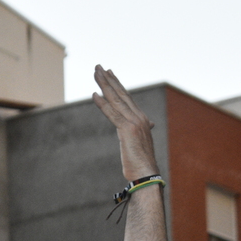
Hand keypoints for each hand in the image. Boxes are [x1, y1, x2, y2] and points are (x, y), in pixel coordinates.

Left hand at [91, 65, 159, 182]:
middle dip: (109, 79)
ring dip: (104, 85)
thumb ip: (136, 133)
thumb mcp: (138, 144)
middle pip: (121, 94)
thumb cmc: (141, 162)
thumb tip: (142, 129)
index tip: (109, 73)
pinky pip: (112, 114)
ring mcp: (134, 122)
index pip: (126, 97)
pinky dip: (103, 104)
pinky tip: (94, 95)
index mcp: (141, 119)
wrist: (146, 173)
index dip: (117, 84)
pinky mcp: (127, 130)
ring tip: (95, 73)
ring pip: (116, 100)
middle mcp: (139, 117)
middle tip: (99, 66)